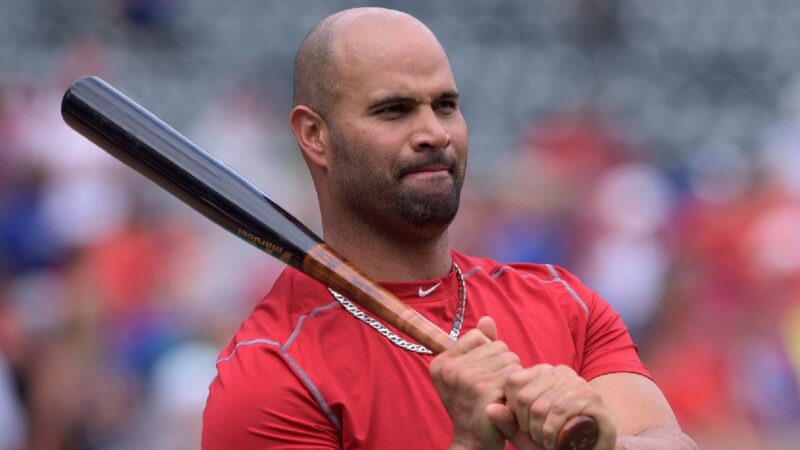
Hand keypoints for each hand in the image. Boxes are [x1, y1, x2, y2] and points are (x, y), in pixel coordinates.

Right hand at [429, 316, 521, 449]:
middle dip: (504, 367)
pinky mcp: (484, 390)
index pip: (478, 335)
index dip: (488, 354)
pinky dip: (515, 390)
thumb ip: (478, 345)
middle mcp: (450, 368)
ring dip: (512, 379)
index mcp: (442, 362)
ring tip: (498, 397)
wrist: (474, 442)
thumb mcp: (470, 373)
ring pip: (510, 360)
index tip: (481, 376)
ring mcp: (466, 379)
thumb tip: (487, 320)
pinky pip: (514, 375)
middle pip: (498, 346)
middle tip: (492, 390)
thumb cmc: (474, 407)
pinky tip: (505, 403)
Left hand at [485, 364, 616, 449]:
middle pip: (525, 396)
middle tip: (537, 438)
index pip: (512, 382)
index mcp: (542, 372)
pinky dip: (551, 433)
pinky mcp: (591, 396)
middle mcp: (560, 371)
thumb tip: (489, 408)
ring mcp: (577, 382)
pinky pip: (559, 411)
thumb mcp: (525, 434)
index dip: (513, 411)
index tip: (525, 427)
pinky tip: (555, 443)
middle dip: (527, 425)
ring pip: (541, 406)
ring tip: (547, 442)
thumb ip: (506, 422)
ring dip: (540, 433)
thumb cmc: (554, 441)